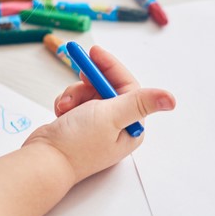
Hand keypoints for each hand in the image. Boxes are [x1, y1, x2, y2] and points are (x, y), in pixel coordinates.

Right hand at [23, 45, 175, 183]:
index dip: (111, 68)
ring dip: (75, 93)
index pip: (128, 87)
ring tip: (66, 105)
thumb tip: (171, 99)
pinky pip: (76, 102)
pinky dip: (67, 102)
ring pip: (88, 93)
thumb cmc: (77, 143)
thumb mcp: (111, 117)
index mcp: (130, 127)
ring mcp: (97, 128)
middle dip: (90, 81)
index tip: (95, 52)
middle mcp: (116, 128)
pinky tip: (60, 112)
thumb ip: (139, 103)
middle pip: (107, 88)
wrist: (43, 162)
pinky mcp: (78, 127)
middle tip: (78, 65)